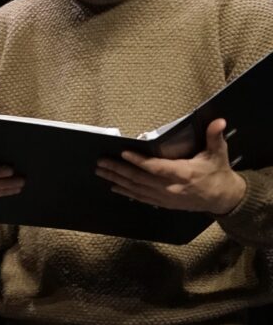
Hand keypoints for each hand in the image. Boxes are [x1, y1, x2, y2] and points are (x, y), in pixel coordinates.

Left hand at [95, 119, 246, 214]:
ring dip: (117, 180)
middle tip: (101, 162)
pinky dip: (126, 192)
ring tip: (101, 172)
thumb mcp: (218, 153)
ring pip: (136, 189)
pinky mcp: (163, 203)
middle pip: (140, 178)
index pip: (156, 167)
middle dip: (118, 170)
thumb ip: (214, 136)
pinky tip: (114, 186)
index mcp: (184, 174)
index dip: (139, 161)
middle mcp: (171, 187)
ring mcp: (165, 198)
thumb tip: (218, 121)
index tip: (123, 153)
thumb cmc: (218, 172)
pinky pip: (141, 198)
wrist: (223, 198)